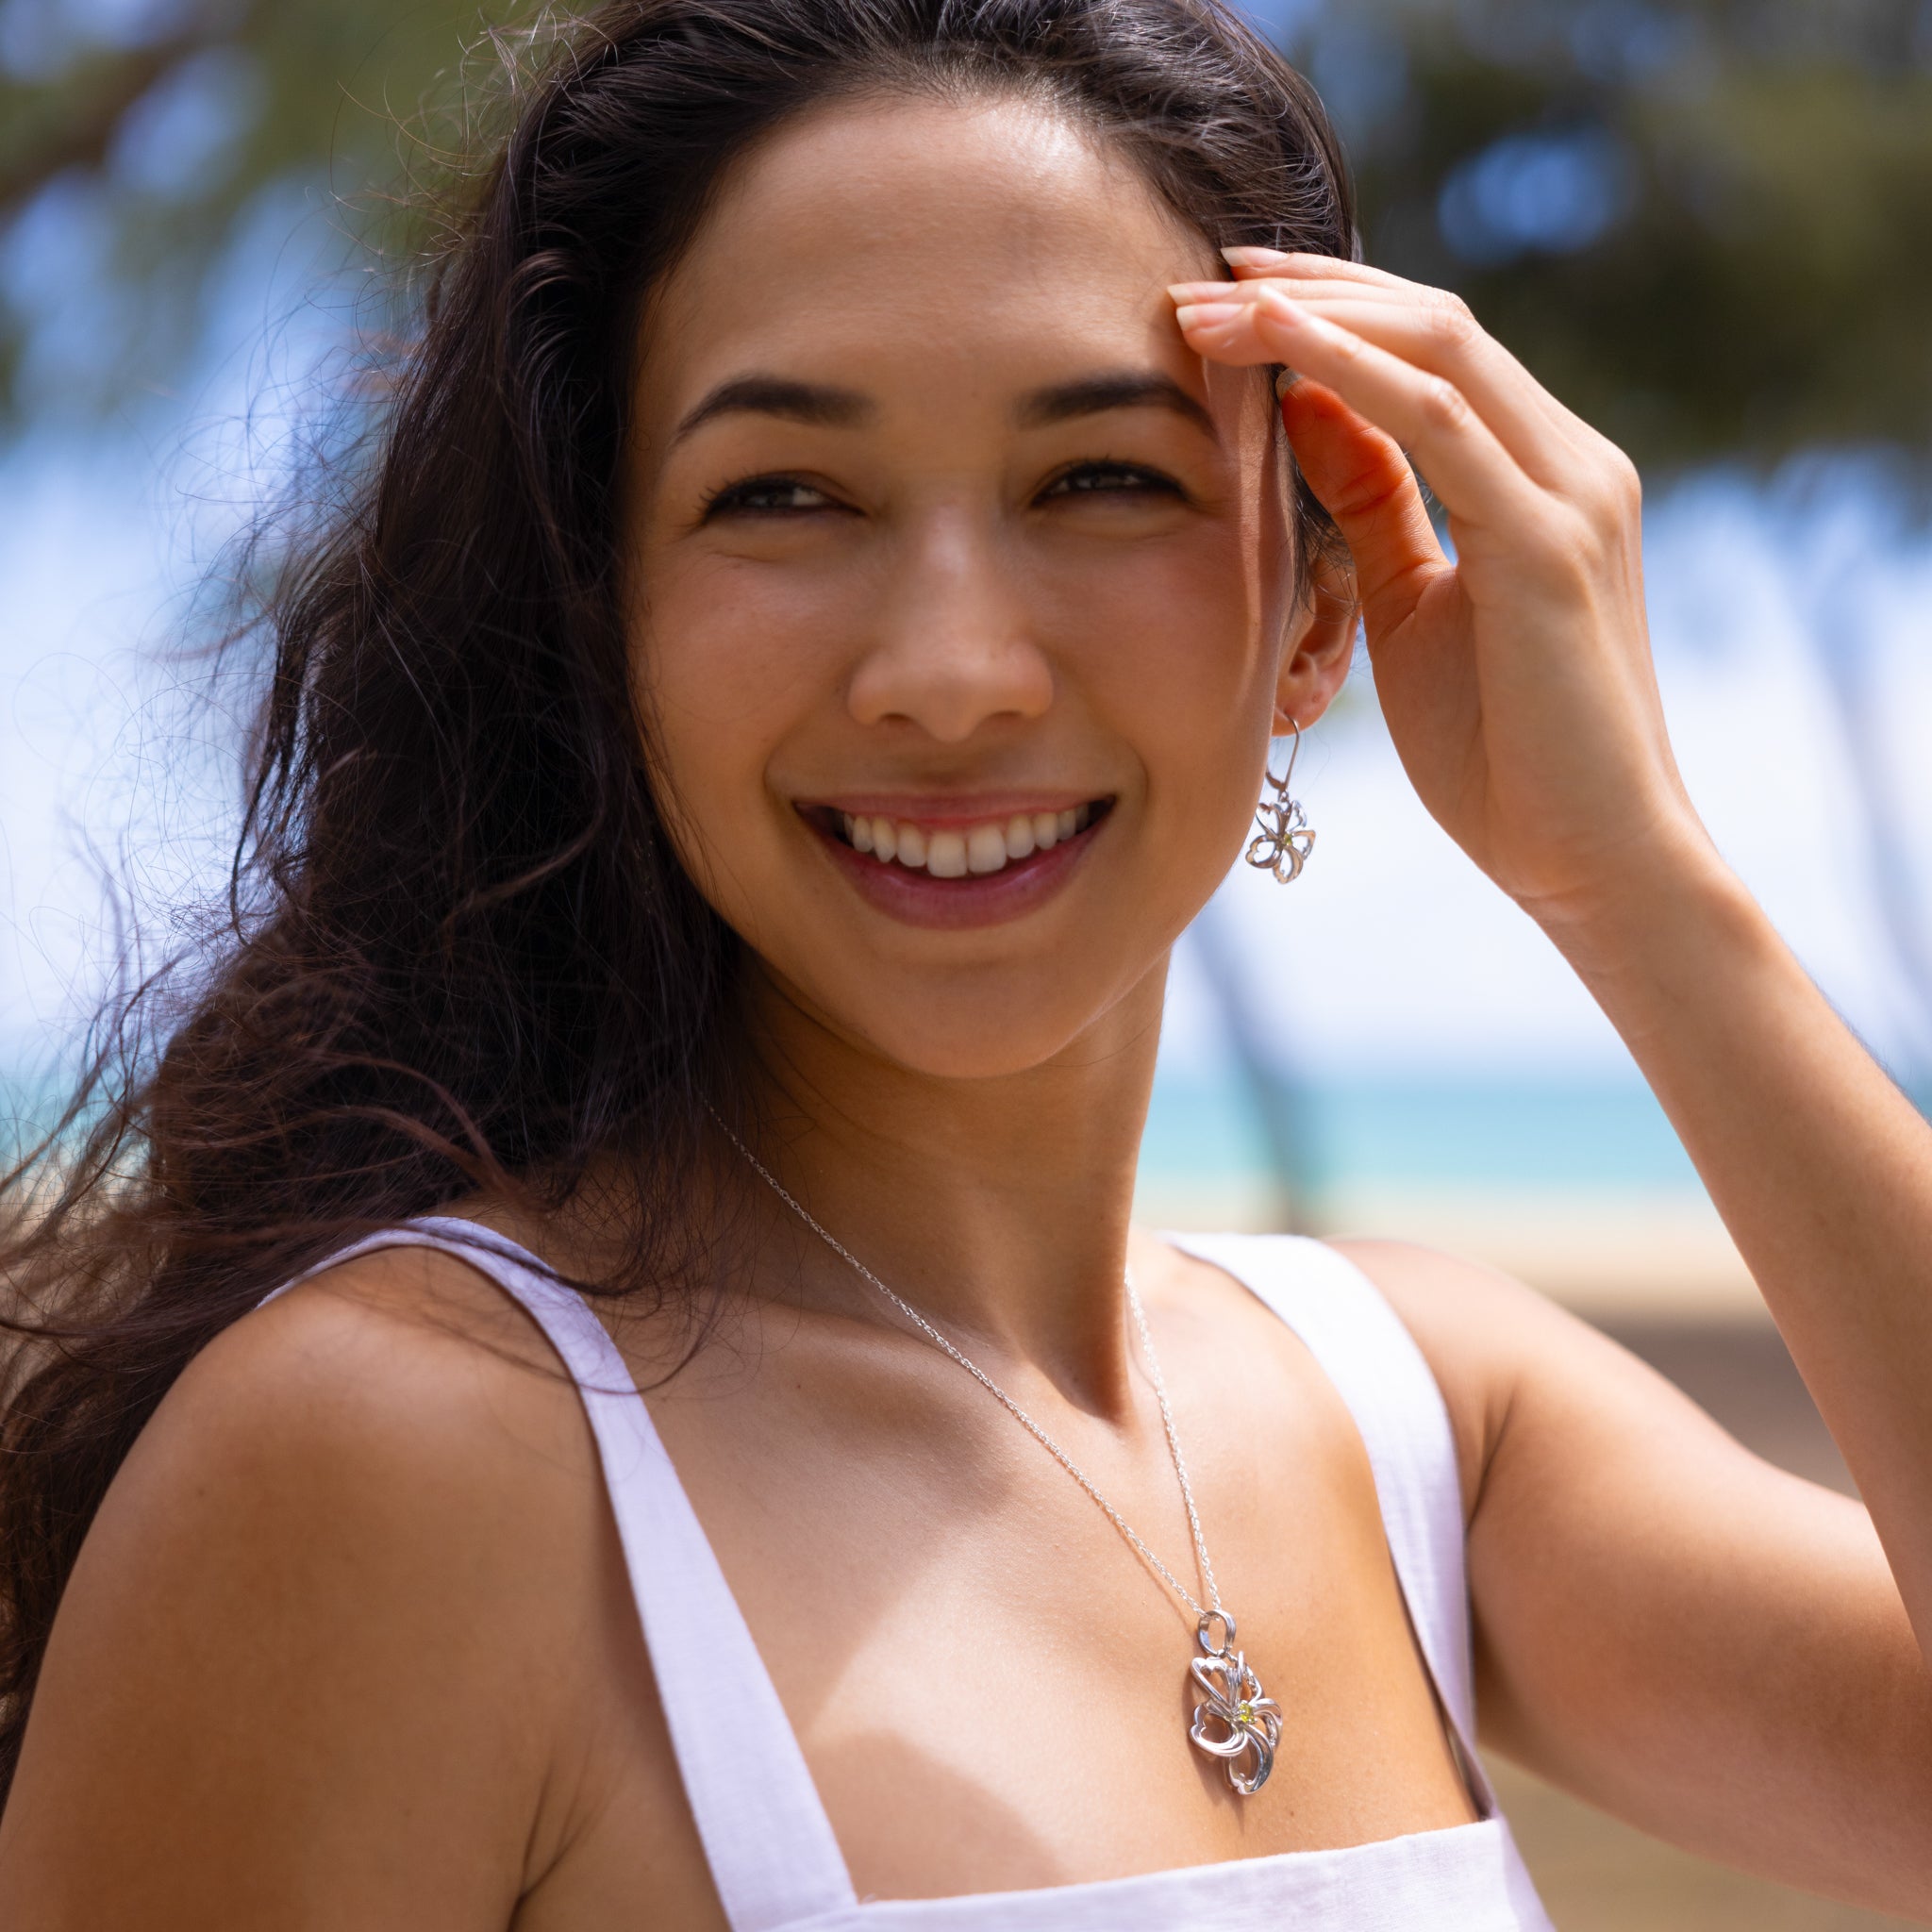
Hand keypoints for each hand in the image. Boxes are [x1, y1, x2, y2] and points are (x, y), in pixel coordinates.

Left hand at [1171, 250, 1715, 929]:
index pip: (1431, 351)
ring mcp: (1570, 494)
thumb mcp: (1413, 607)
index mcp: (1541, 476)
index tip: (1223, 303)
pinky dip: (1353, 372)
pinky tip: (1274, 351)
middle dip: (1308, 292)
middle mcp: (1571, 462)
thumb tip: (1304, 411)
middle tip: (1195, 282)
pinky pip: (1440, 423)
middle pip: (1433, 323)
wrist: (1590, 861)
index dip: (1327, 314)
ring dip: (1312, 316)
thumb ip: (1374, 506)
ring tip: (1206, 305)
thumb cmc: (1503, 756)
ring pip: (1438, 347)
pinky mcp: (1550, 543)